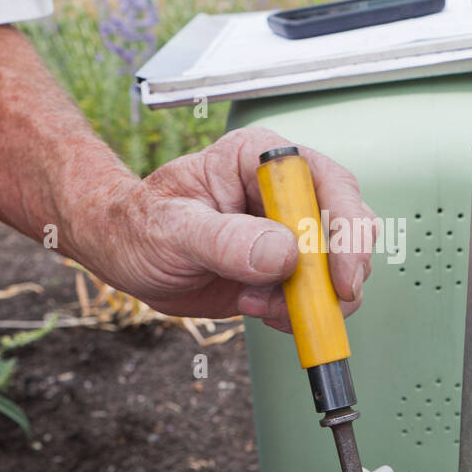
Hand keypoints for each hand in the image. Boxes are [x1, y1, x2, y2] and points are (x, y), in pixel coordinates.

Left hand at [111, 128, 376, 328]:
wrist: (124, 254)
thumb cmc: (138, 224)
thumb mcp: (171, 229)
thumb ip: (226, 239)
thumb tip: (283, 254)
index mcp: (260, 158)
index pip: (327, 182)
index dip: (344, 227)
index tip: (338, 274)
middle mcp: (284, 190)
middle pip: (347, 224)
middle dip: (337, 272)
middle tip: (309, 304)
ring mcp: (289, 230)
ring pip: (338, 265)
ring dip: (312, 297)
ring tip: (256, 303)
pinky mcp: (285, 267)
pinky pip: (316, 294)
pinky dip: (299, 313)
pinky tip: (259, 309)